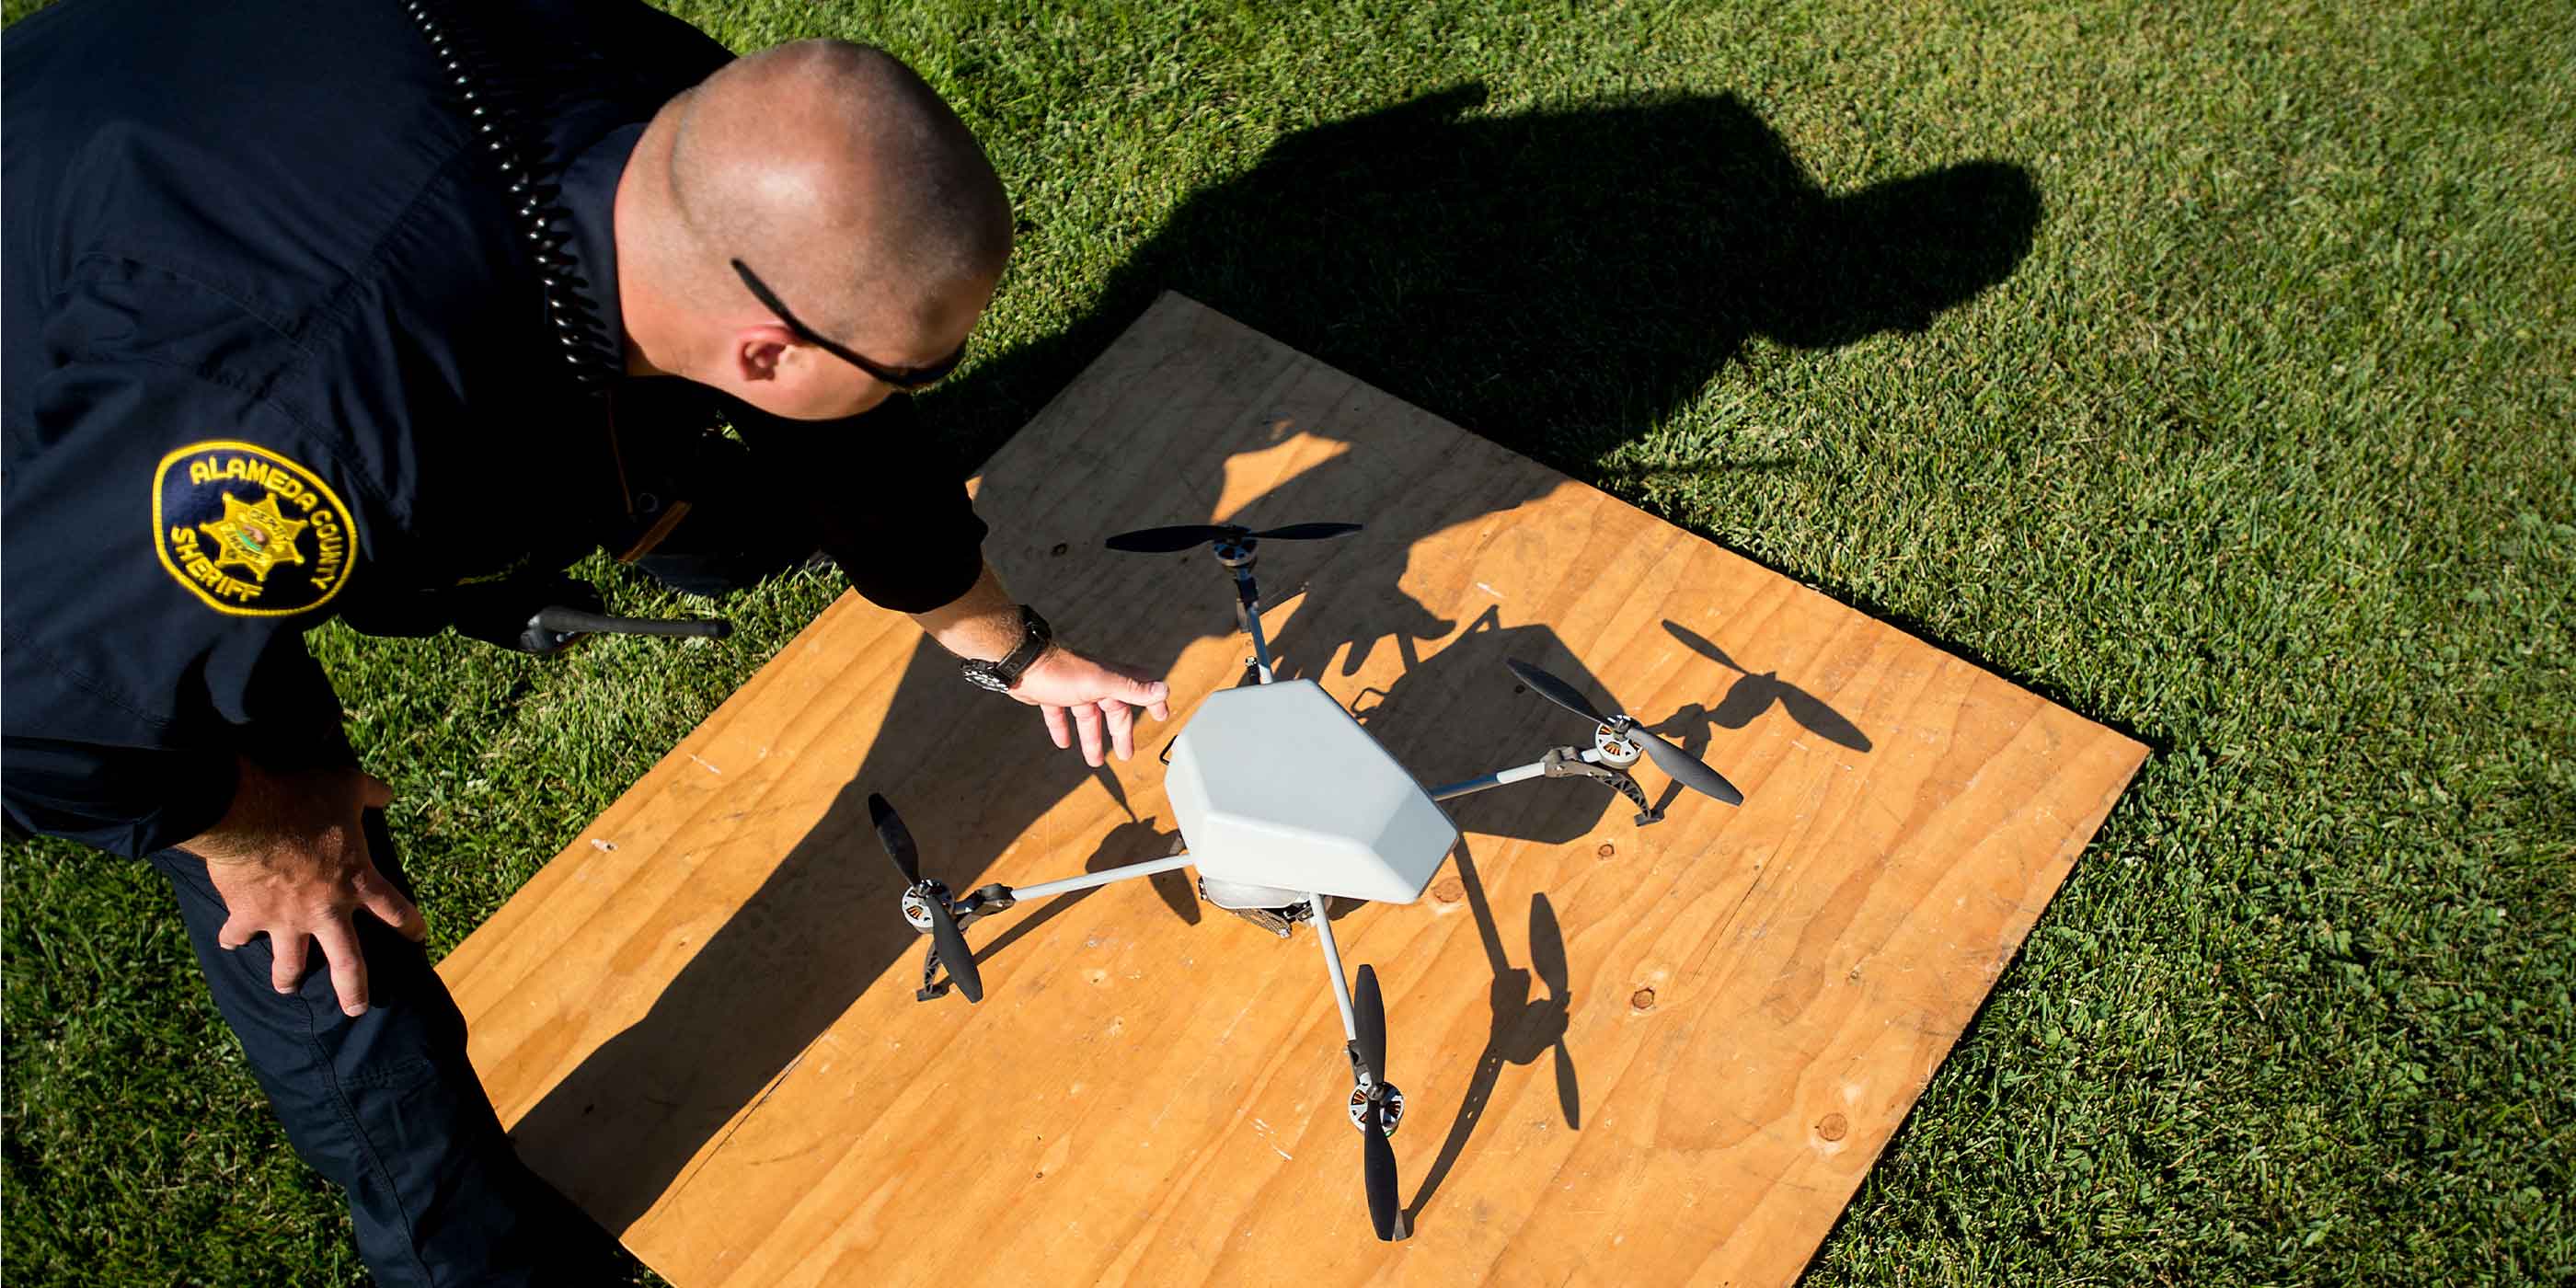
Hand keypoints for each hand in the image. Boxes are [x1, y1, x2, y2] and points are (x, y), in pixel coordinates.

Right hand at [184, 760, 425, 1015]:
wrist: (250, 813)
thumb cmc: (304, 798)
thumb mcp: (348, 786)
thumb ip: (371, 793)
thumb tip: (388, 792)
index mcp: (358, 881)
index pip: (394, 909)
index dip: (409, 923)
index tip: (418, 936)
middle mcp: (326, 910)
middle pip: (348, 962)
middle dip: (353, 989)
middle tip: (357, 1009)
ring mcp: (286, 919)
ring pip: (290, 963)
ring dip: (287, 978)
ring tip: (287, 988)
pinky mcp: (248, 916)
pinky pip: (239, 935)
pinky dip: (233, 938)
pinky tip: (230, 942)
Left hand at [1010, 645, 1171, 765]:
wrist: (1021, 663)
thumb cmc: (1061, 672)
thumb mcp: (1100, 684)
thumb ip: (1131, 689)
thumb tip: (1163, 690)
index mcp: (1110, 679)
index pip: (1139, 689)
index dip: (1152, 702)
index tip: (1161, 716)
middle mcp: (1094, 682)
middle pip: (1113, 710)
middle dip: (1120, 733)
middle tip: (1125, 754)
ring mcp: (1072, 688)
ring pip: (1087, 717)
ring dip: (1092, 738)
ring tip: (1094, 760)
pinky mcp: (1052, 694)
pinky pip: (1061, 714)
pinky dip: (1063, 728)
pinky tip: (1063, 743)